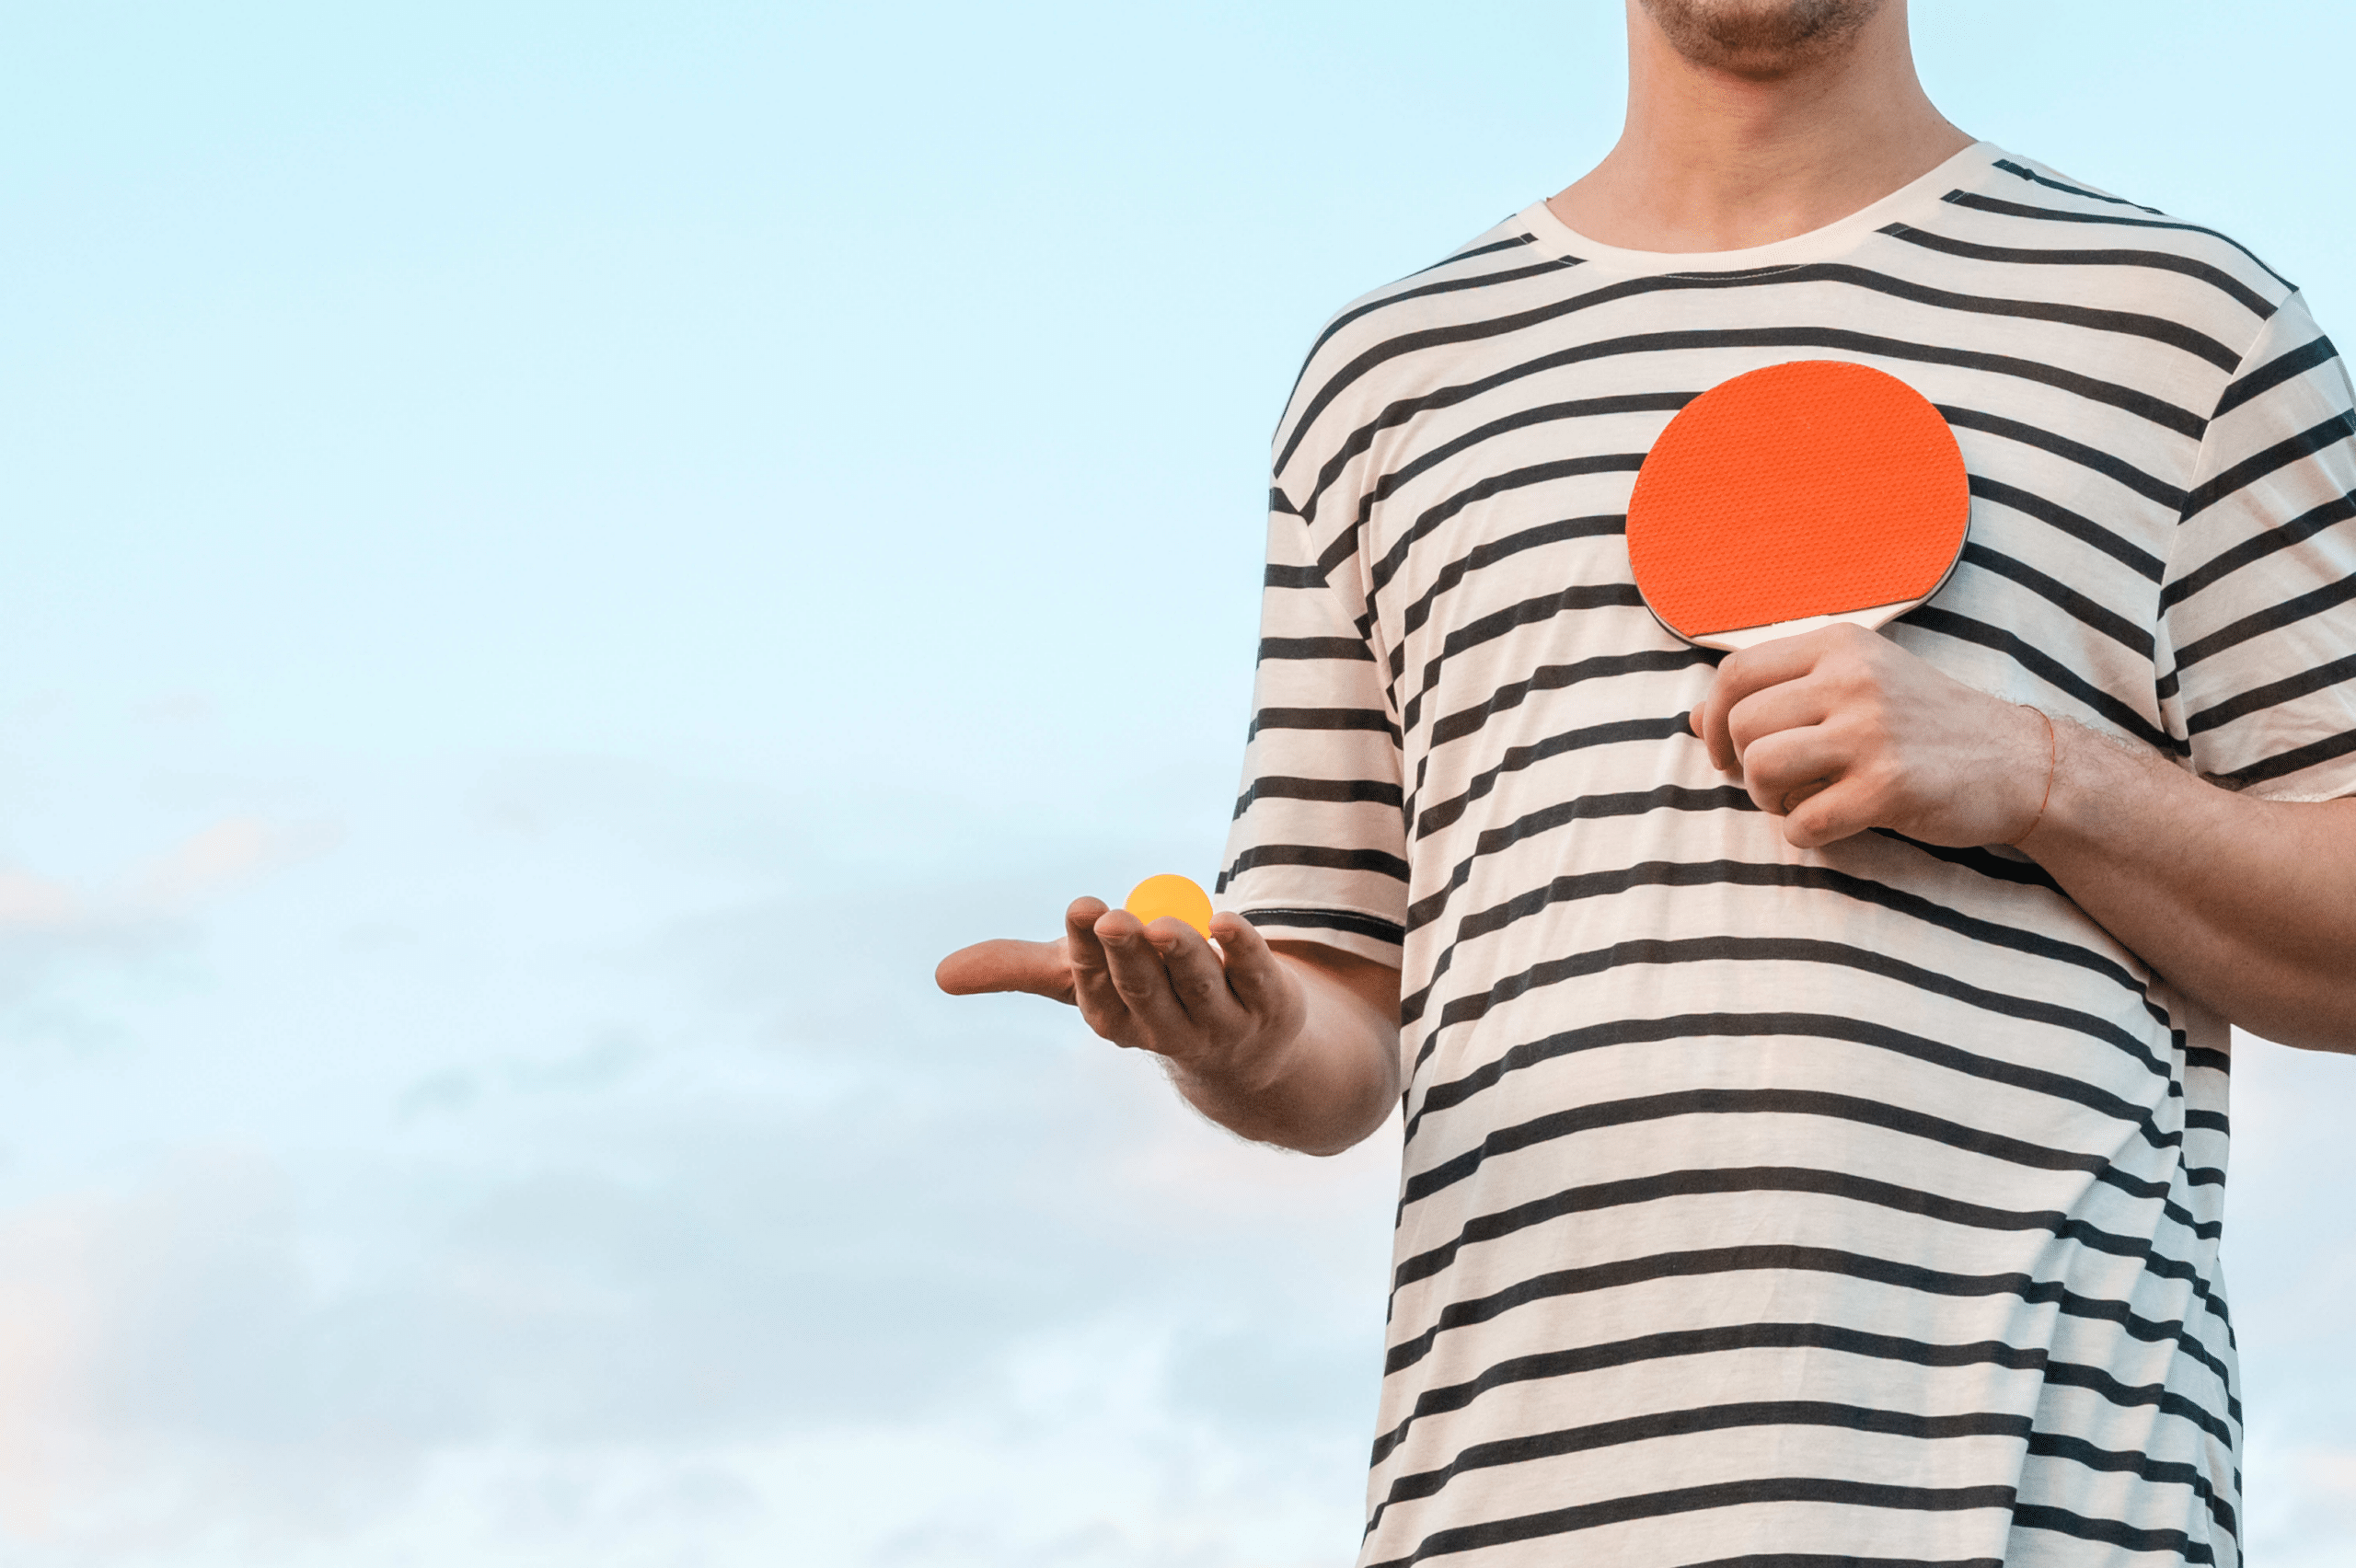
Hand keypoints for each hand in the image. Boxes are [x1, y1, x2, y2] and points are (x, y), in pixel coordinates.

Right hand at [935, 897, 1308, 1082]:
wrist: (1247, 1047)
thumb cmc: (1148, 999)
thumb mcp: (1086, 980)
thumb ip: (1020, 969)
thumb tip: (939, 975)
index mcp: (1115, 1020)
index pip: (1096, 987)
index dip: (1087, 950)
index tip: (1081, 909)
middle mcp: (1166, 1028)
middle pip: (1145, 991)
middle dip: (1127, 956)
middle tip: (1113, 918)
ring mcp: (1222, 1021)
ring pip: (1200, 986)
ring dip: (1181, 954)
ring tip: (1161, 924)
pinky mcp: (1270, 1003)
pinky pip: (1255, 974)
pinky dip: (1241, 949)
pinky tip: (1226, 923)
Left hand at [1689, 623, 2049, 849]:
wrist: (2019, 761)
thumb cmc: (1924, 724)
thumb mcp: (1855, 685)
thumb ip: (1778, 694)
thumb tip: (1691, 718)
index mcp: (1839, 645)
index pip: (1735, 672)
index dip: (1713, 719)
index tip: (1722, 752)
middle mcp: (1853, 680)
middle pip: (1743, 725)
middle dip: (1743, 766)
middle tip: (1775, 784)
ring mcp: (1872, 733)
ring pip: (1762, 768)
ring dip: (1767, 799)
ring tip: (1797, 801)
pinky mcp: (1889, 787)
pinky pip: (1803, 822)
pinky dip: (1802, 834)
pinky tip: (1829, 825)